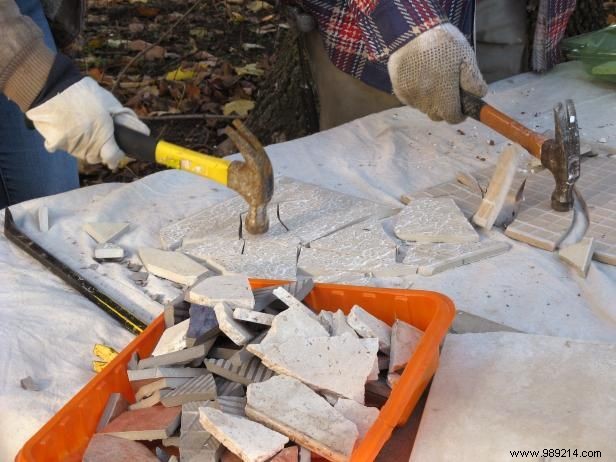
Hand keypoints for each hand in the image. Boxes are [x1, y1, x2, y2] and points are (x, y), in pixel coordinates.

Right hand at [26, 77, 149, 168]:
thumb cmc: (84, 92)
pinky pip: (62, 147)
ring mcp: (70, 145)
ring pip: (80, 154)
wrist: (51, 85)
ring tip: (81, 128)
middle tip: (97, 136)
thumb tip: (144, 132)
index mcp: (103, 135)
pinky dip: (66, 141)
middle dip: (99, 150)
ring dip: (83, 146)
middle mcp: (87, 144)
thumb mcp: (110, 103)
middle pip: (96, 158)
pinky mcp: (54, 143)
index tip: (116, 153)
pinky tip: (66, 128)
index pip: (113, 157)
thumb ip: (126, 119)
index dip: (115, 156)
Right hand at [387, 24, 487, 123]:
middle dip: (444, 108)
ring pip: (423, 108)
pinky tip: (419, 78)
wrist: (411, 31)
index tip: (462, 106)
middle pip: (436, 115)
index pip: (452, 118)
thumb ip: (473, 80)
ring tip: (433, 80)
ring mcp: (410, 96)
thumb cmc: (442, 43)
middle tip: (448, 91)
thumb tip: (478, 95)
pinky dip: (417, 94)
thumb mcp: (465, 57)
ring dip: (430, 101)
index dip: (459, 114)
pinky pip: (410, 100)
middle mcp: (425, 101)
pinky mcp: (399, 90)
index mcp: (444, 96)